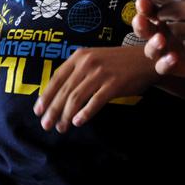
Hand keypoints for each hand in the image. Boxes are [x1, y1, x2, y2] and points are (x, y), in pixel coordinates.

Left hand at [32, 46, 159, 132]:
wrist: (147, 59)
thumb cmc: (118, 63)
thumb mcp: (94, 59)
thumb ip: (77, 71)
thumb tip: (58, 94)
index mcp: (80, 56)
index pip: (56, 78)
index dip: (46, 96)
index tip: (38, 111)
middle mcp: (88, 62)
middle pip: (64, 90)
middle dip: (53, 110)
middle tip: (46, 125)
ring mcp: (101, 73)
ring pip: (76, 98)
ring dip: (66, 115)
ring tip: (61, 128)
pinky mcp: (114, 83)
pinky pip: (95, 101)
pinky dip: (85, 113)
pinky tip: (78, 122)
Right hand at [134, 0, 184, 78]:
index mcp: (166, 16)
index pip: (150, 9)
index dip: (144, 6)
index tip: (144, 0)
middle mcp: (162, 32)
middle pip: (143, 29)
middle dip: (140, 24)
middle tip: (142, 19)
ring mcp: (166, 50)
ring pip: (150, 50)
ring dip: (152, 44)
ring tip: (161, 39)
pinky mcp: (175, 66)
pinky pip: (163, 67)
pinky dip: (165, 63)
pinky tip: (173, 57)